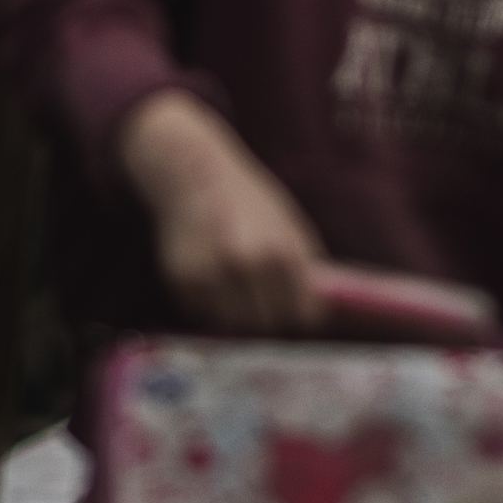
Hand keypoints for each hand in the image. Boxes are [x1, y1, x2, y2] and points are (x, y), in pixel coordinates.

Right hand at [115, 89, 325, 334]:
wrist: (195, 174)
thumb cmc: (250, 201)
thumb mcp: (290, 227)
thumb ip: (306, 270)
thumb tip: (320, 314)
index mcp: (281, 255)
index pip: (301, 317)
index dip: (300, 316)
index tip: (295, 310)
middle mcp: (246, 268)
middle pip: (266, 328)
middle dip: (269, 318)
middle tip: (264, 301)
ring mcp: (212, 277)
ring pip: (233, 327)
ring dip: (237, 315)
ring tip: (235, 285)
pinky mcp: (183, 283)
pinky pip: (203, 314)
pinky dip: (209, 304)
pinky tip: (211, 276)